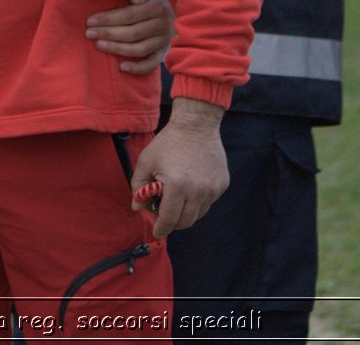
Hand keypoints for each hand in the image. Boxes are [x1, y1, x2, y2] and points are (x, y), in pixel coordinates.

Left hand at [86, 0, 173, 72]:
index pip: (129, 16)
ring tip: (99, 45)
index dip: (109, 19)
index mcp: (159, 7)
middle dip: (107, 34)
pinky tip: (122, 67)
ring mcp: (164, 40)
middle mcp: (163, 25)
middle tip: (89, 34)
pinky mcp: (165, 50)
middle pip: (132, 33)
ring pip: (139, 49)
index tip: (90, 21)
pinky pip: (152, 63)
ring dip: (117, 49)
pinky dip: (138, 68)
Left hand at [129, 98, 227, 238]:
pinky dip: (198, 201)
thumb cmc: (167, 143)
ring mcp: (213, 189)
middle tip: (165, 215)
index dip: (161, 229)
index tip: (157, 233)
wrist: (196, 126)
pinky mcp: (222, 185)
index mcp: (177, 186)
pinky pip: (208, 202)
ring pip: (198, 214)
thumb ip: (138, 186)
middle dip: (173, 223)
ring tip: (177, 198)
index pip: (169, 219)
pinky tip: (190, 186)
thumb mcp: (146, 162)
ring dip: (186, 212)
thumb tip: (137, 206)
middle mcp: (198, 191)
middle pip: (186, 221)